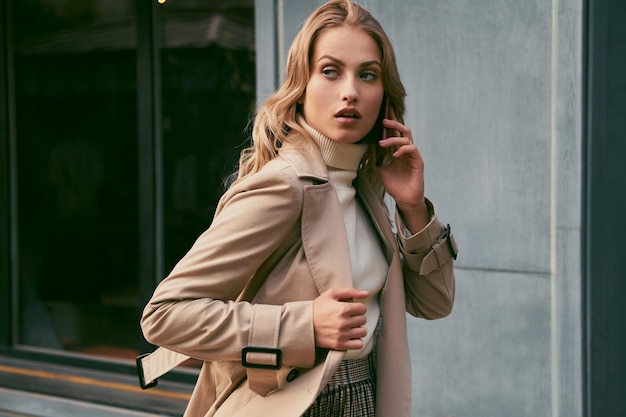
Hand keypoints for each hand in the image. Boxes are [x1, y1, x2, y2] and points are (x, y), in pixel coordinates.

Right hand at [312, 287, 368, 349]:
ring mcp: (342, 335)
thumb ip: (350, 291)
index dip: (357, 307)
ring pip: (363, 332)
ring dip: (358, 329)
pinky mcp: (339, 345)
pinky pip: (358, 344)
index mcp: (343, 308)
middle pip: (363, 320)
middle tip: (348, 317)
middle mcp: (343, 322)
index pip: (363, 308)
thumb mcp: (331, 294)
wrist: (304, 324)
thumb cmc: (318, 307)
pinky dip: (356, 340)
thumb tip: (366, 293)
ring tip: (349, 326)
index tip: (350, 309)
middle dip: (357, 317)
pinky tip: (349, 336)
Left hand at [375, 117, 428, 232]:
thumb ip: (377, 156)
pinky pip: (412, 148)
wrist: (404, 198)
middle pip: (403, 130)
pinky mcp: (418, 161)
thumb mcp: (381, 168)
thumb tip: (368, 144)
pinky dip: (402, 149)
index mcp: (398, 150)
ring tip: (382, 143)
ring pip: (406, 138)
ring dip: (393, 138)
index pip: (396, 132)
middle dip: (394, 123)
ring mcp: (413, 155)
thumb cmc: (395, 184)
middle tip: (383, 121)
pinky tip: (394, 155)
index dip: (391, 122)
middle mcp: (406, 150)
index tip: (383, 112)